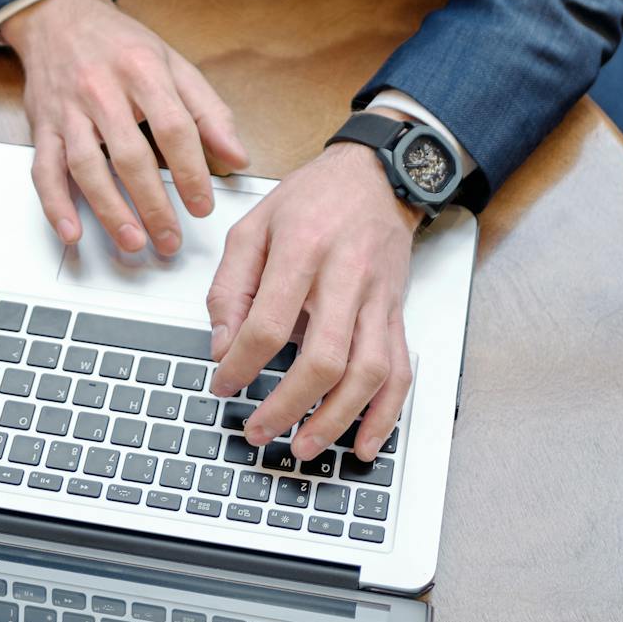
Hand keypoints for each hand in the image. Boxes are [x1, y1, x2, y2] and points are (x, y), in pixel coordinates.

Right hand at [1, 0, 249, 254]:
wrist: (59, 16)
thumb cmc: (119, 43)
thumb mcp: (173, 62)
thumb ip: (208, 110)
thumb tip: (237, 156)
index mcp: (142, 69)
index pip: (173, 128)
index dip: (191, 171)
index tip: (202, 205)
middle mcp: (101, 89)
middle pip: (130, 155)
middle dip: (153, 204)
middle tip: (171, 239)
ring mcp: (68, 109)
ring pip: (86, 167)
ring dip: (109, 210)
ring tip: (133, 241)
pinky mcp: (42, 126)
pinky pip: (44, 170)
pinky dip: (55, 205)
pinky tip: (71, 232)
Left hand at [206, 116, 418, 461]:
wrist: (376, 176)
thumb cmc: (313, 198)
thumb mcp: (253, 224)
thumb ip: (231, 284)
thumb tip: (223, 344)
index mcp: (302, 248)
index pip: (270, 322)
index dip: (241, 363)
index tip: (223, 383)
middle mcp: (345, 276)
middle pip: (324, 357)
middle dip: (288, 405)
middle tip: (259, 429)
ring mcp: (377, 298)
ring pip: (368, 372)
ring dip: (336, 419)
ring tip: (304, 446)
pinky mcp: (396, 313)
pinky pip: (399, 370)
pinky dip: (386, 414)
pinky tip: (363, 443)